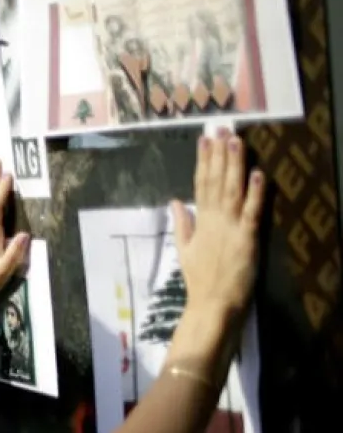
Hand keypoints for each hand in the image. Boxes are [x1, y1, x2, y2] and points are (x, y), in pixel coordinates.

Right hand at [172, 130, 264, 317]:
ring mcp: (230, 227)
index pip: (200, 184)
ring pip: (232, 190)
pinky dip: (255, 192)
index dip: (203, 161)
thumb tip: (175, 202)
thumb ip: (182, 224)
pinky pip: (252, 211)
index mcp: (200, 222)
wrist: (212, 303)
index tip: (204, 139)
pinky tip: (257, 173)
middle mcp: (213, 219)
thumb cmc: (200, 280)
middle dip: (218, 154)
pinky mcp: (247, 237)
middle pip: (215, 181)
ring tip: (235, 140)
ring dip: (234, 165)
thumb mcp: (184, 250)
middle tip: (220, 129)